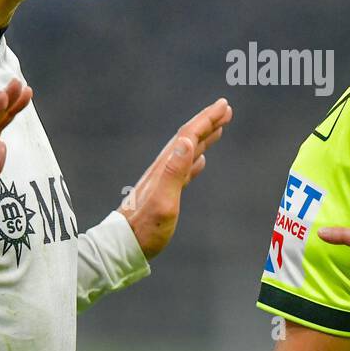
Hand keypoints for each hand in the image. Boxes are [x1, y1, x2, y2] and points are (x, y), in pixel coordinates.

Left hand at [120, 97, 232, 258]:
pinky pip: (185, 168)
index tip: (224, 106)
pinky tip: (201, 161)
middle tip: (225, 109)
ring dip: (203, 137)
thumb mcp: (163, 202)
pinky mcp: (165, 192)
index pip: (188, 136)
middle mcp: (164, 168)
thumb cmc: (145, 229)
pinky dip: (195, 160)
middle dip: (207, 122)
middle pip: (188, 138)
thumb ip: (175, 172)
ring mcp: (164, 180)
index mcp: (166, 167)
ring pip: (187, 151)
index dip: (206, 120)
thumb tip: (187, 141)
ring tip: (218, 128)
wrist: (124, 244)